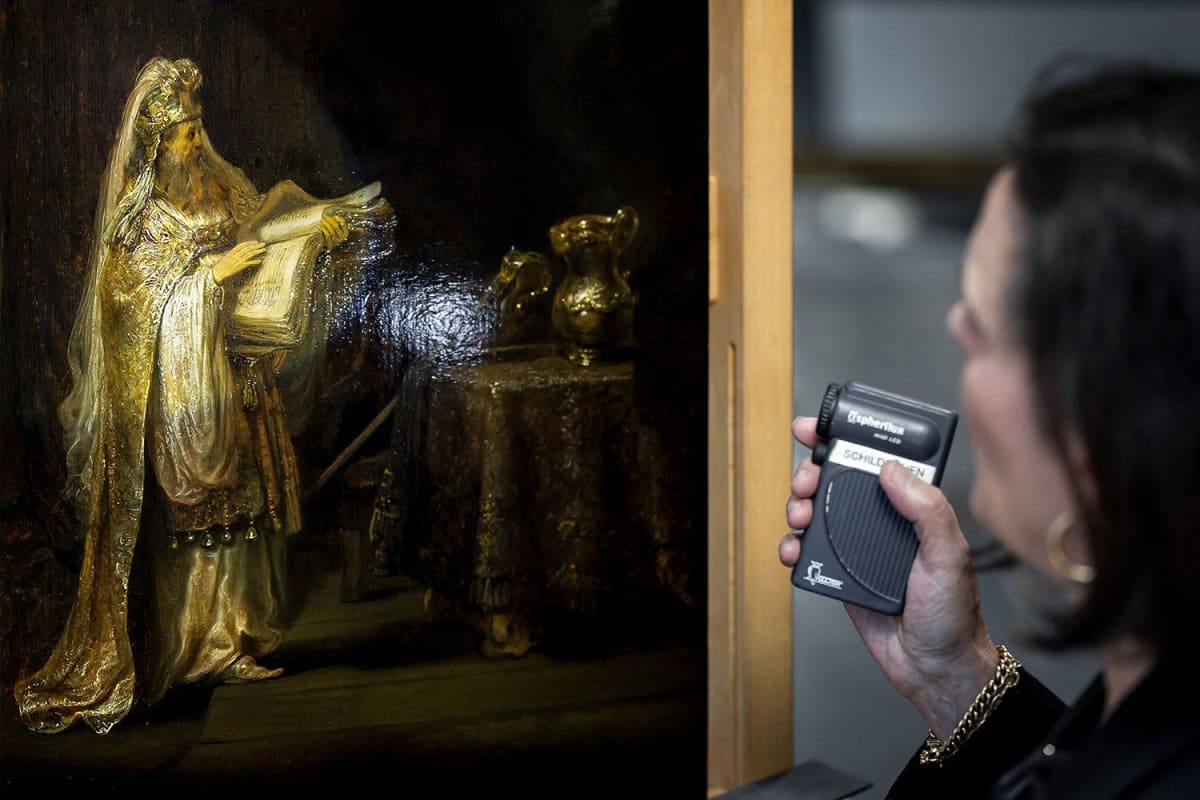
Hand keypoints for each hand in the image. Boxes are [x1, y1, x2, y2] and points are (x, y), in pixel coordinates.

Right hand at [211, 241, 265, 283]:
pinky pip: (249, 263)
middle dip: (256, 246)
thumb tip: (239, 250)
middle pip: (248, 248)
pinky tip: (260, 260)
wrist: (219, 271)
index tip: (256, 242)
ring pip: (250, 254)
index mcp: (233, 251)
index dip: (250, 243)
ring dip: (258, 251)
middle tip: (263, 244)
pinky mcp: (240, 266)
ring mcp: (238, 260)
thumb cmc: (222, 264)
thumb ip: (234, 253)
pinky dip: (255, 261)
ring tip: (264, 250)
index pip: (242, 245)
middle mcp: (236, 254)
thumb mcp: (227, 256)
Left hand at [320, 213, 349, 249]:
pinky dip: (323, 230)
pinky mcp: (330, 244)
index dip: (338, 218)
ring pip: (331, 231)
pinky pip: (327, 235)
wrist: (325, 243)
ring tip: (322, 220)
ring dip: (326, 224)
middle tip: (325, 216)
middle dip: (330, 220)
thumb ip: (339, 222)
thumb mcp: (336, 227)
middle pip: (336, 227)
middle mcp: (342, 238)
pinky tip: (320, 226)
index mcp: (345, 233)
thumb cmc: (331, 233)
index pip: (343, 223)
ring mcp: (336, 241)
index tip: (333, 216)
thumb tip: (342, 218)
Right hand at [781, 415, 998, 738]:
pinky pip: (808, 550)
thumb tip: (890, 469)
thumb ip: (926, 509)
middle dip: (811, 471)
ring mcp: (859, 546)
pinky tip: (795, 550)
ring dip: (798, 506)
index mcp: (913, 507)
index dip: (843, 438)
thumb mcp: (949, 555)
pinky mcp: (840, 573)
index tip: (816, 427)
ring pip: (816, 510)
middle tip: (807, 482)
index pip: (876, 458)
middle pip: (836, 478)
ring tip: (799, 517)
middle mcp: (884, 520)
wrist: (934, 669)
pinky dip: (793, 545)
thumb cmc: (954, 615)